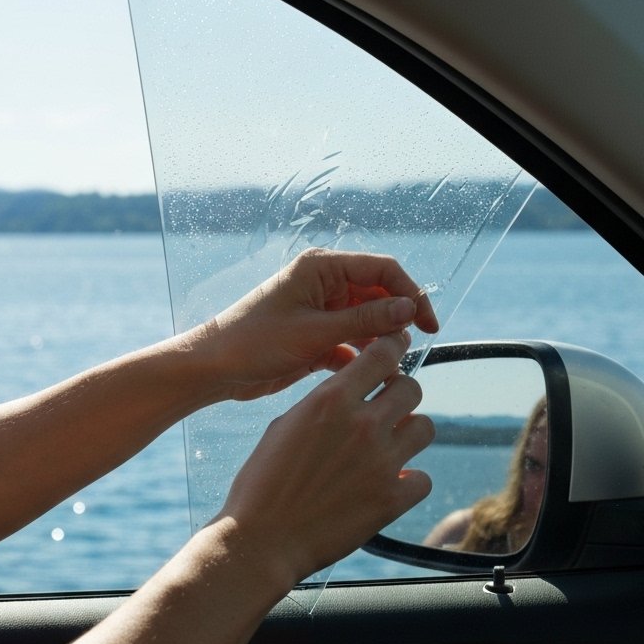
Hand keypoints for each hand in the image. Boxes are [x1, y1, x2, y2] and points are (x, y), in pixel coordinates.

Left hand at [193, 248, 438, 400]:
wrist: (215, 369)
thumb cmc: (255, 342)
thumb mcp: (315, 332)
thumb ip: (364, 319)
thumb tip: (408, 308)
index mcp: (322, 268)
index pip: (382, 269)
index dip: (411, 293)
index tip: (428, 323)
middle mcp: (324, 284)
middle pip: (379, 295)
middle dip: (397, 320)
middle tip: (409, 348)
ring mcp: (321, 311)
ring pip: (368, 321)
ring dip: (381, 341)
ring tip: (390, 365)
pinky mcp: (316, 337)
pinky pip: (352, 342)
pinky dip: (362, 357)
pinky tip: (369, 376)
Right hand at [216, 330, 433, 585]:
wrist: (261, 540)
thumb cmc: (263, 481)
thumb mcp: (286, 425)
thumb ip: (325, 404)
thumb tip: (351, 394)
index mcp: (331, 399)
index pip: (384, 353)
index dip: (393, 349)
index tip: (394, 353)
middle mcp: (363, 424)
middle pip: (411, 388)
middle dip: (399, 395)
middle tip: (386, 409)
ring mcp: (381, 462)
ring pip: (425, 428)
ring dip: (408, 434)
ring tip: (388, 447)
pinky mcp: (391, 499)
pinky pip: (423, 479)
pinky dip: (408, 482)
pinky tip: (388, 485)